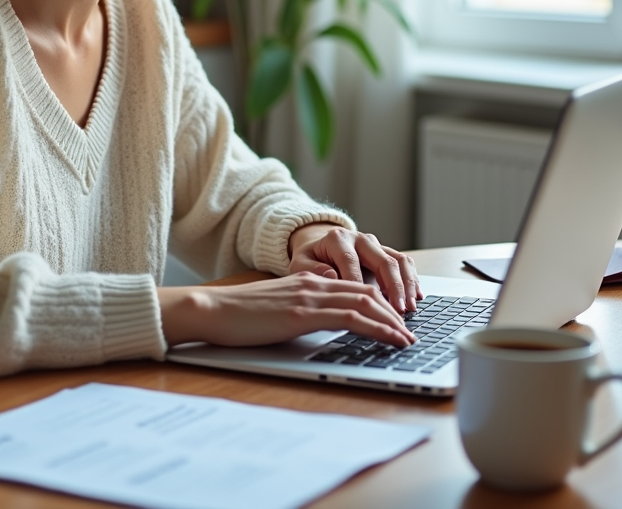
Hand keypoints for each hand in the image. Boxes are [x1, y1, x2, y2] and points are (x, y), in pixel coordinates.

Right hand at [158, 273, 415, 347]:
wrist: (211, 309)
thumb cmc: (236, 316)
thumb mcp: (275, 307)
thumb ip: (299, 308)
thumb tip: (319, 319)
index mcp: (307, 282)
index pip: (355, 289)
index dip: (381, 304)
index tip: (396, 321)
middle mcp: (314, 284)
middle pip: (368, 293)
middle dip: (393, 313)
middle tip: (410, 332)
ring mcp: (310, 296)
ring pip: (366, 302)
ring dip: (392, 321)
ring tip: (407, 340)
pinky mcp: (304, 313)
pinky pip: (353, 318)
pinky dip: (379, 328)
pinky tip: (391, 339)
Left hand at [287, 224, 422, 312]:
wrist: (319, 245)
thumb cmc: (310, 259)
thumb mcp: (300, 263)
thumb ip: (311, 270)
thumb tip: (331, 275)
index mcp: (338, 239)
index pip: (351, 262)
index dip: (359, 284)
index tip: (364, 306)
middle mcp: (361, 239)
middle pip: (383, 260)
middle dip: (393, 287)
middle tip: (398, 310)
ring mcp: (376, 245)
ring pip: (399, 260)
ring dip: (407, 285)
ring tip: (410, 307)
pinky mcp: (386, 253)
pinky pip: (405, 263)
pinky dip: (413, 279)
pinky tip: (417, 297)